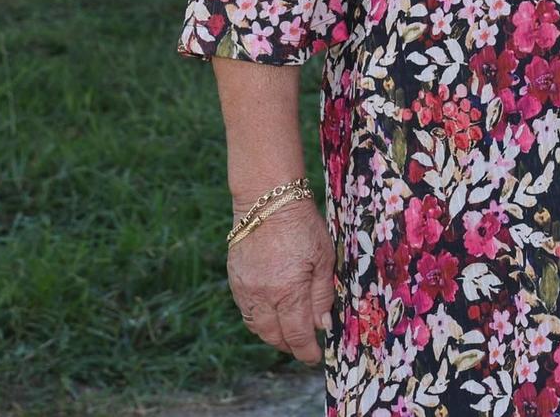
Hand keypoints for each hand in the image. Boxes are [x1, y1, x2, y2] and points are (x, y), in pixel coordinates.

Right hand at [226, 196, 335, 364]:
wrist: (267, 201)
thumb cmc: (302, 225)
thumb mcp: (324, 257)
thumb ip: (322, 295)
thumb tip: (322, 325)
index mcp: (289, 292)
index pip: (297, 335)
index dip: (306, 351)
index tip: (314, 358)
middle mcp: (263, 296)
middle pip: (274, 336)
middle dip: (290, 345)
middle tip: (302, 345)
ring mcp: (246, 289)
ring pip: (257, 326)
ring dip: (272, 334)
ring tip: (287, 331)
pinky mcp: (235, 280)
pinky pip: (246, 310)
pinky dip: (258, 318)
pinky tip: (270, 312)